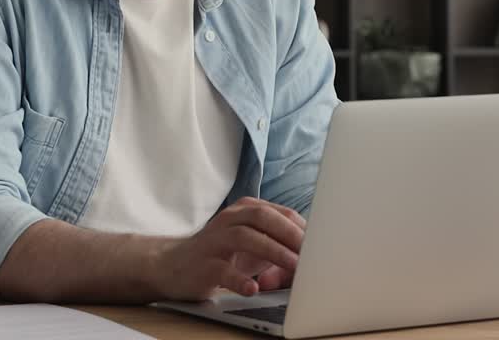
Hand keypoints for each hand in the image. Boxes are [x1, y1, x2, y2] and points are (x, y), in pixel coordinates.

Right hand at [152, 197, 306, 300]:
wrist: (173, 265)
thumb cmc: (223, 254)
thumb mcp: (254, 246)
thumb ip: (281, 246)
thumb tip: (314, 259)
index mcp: (246, 210)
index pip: (281, 214)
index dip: (303, 228)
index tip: (324, 244)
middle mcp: (230, 219)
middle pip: (263, 218)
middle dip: (291, 234)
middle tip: (313, 253)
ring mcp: (215, 240)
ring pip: (246, 237)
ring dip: (274, 251)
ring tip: (294, 266)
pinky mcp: (203, 264)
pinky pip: (222, 270)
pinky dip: (239, 279)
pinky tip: (253, 288)